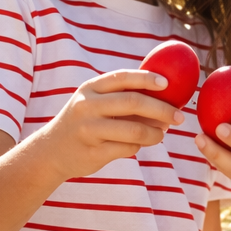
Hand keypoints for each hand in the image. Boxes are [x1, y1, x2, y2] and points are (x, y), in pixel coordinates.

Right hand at [38, 70, 182, 178]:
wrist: (50, 151)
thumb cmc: (82, 122)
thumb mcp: (92, 102)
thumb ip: (120, 96)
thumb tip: (164, 95)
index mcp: (90, 88)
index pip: (122, 77)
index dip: (147, 78)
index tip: (167, 84)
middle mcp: (87, 106)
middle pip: (133, 103)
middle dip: (162, 109)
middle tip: (179, 116)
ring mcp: (89, 130)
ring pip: (135, 130)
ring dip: (155, 133)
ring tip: (162, 133)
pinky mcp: (94, 152)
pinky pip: (128, 148)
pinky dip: (140, 146)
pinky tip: (140, 144)